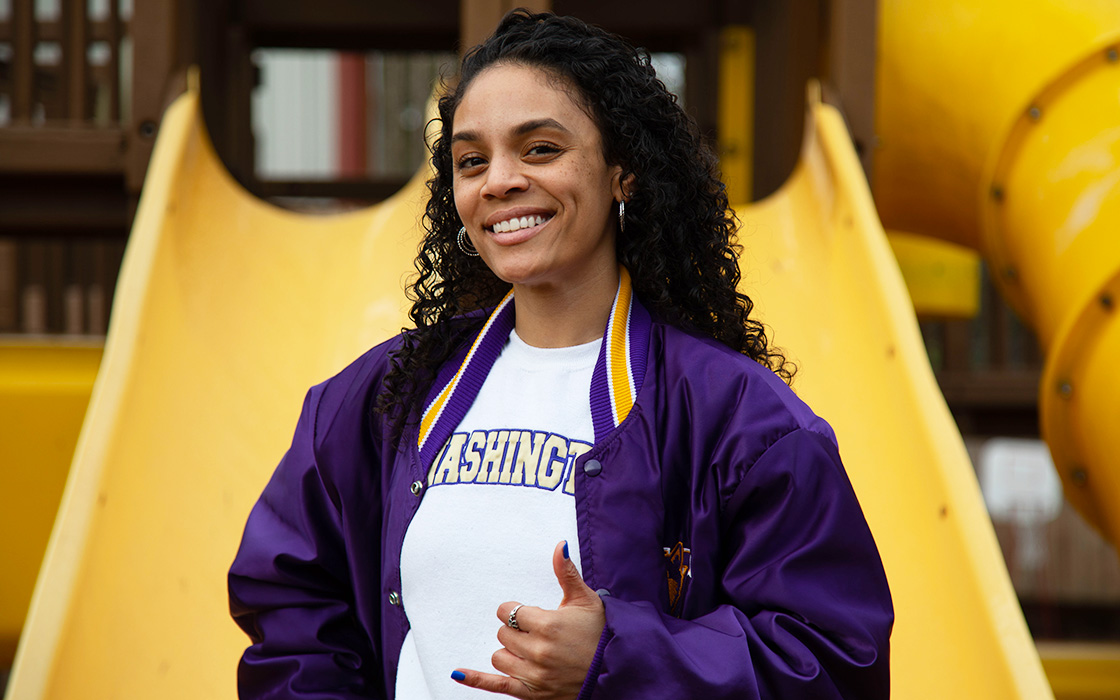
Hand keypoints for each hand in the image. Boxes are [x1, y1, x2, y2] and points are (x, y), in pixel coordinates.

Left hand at [451, 541, 605, 698]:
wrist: (616, 669)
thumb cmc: (600, 632)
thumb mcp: (585, 600)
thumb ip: (566, 573)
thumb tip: (560, 545)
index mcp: (548, 624)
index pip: (509, 611)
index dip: (516, 610)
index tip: (528, 613)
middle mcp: (539, 651)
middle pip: (504, 633)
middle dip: (516, 630)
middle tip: (537, 632)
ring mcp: (535, 675)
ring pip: (500, 656)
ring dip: (510, 651)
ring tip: (531, 650)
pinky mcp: (532, 694)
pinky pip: (496, 686)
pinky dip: (476, 680)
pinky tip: (458, 673)